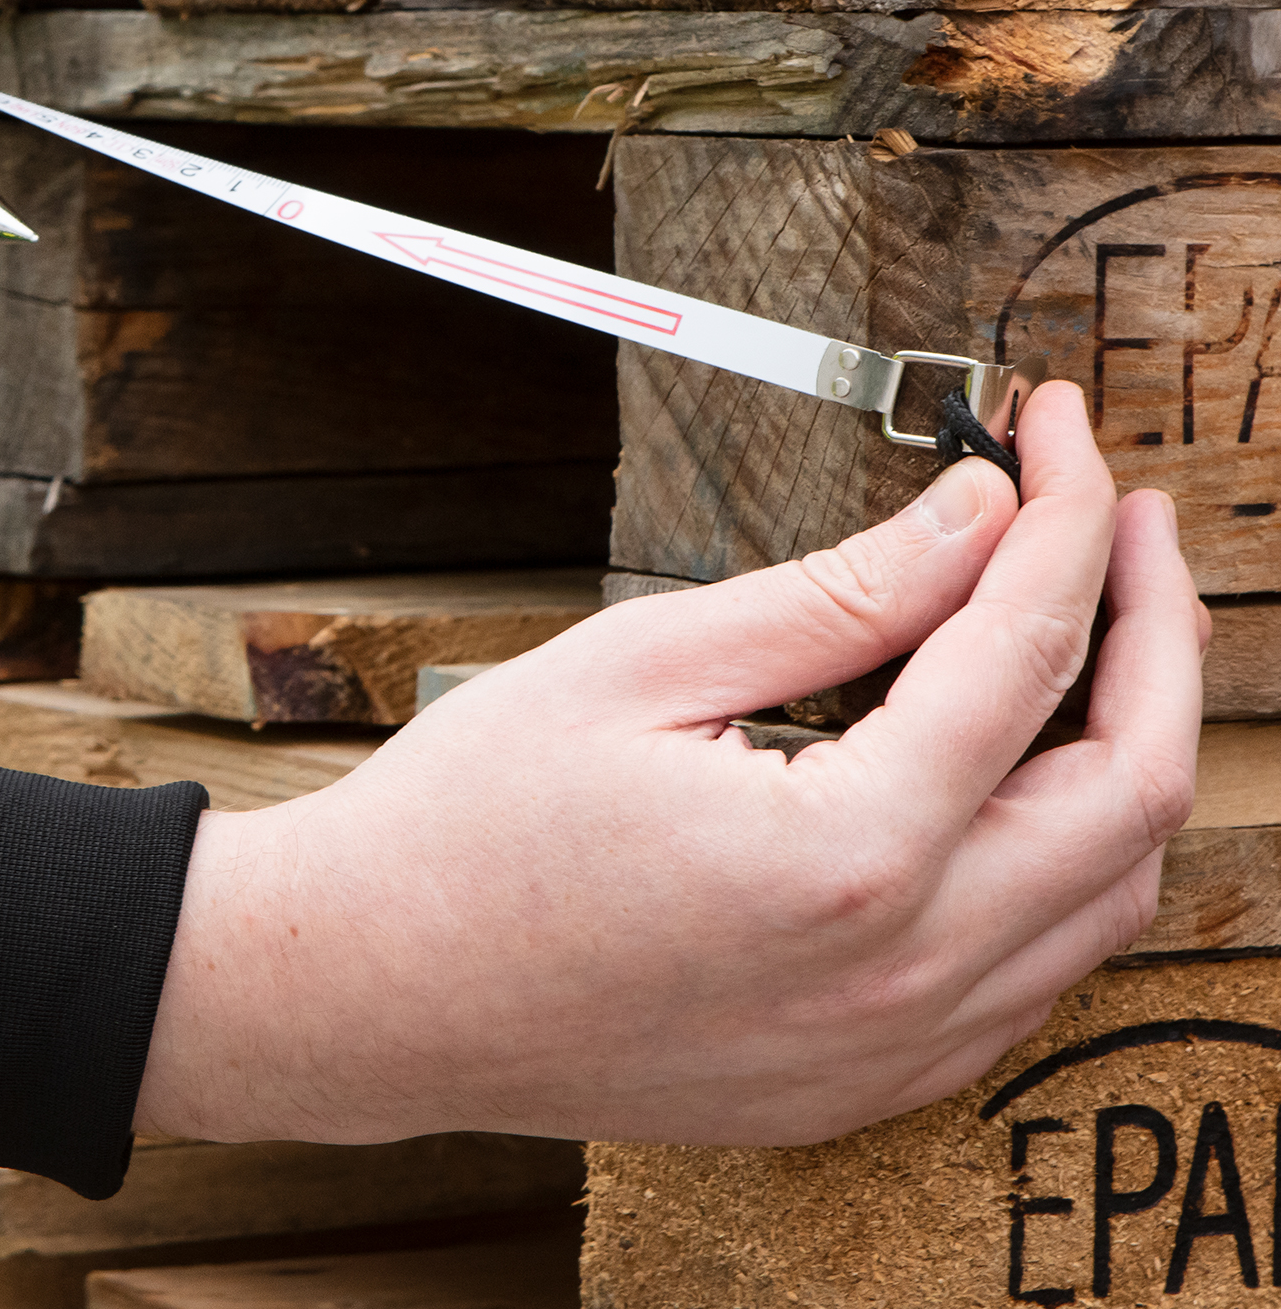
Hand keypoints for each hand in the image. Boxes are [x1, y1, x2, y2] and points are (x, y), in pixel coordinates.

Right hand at [135, 378, 1206, 1146]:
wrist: (371, 990)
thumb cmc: (468, 835)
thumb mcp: (637, 667)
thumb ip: (834, 596)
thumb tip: (975, 521)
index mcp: (844, 852)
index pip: (1027, 648)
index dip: (1064, 517)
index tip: (1057, 440)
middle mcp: (900, 968)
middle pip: (1134, 785)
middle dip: (1153, 628)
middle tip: (1120, 524)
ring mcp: (895, 1045)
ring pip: (1114, 894)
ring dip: (1127, 752)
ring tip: (1087, 638)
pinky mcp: (868, 1084)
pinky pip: (1038, 977)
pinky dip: (1066, 867)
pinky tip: (1011, 786)